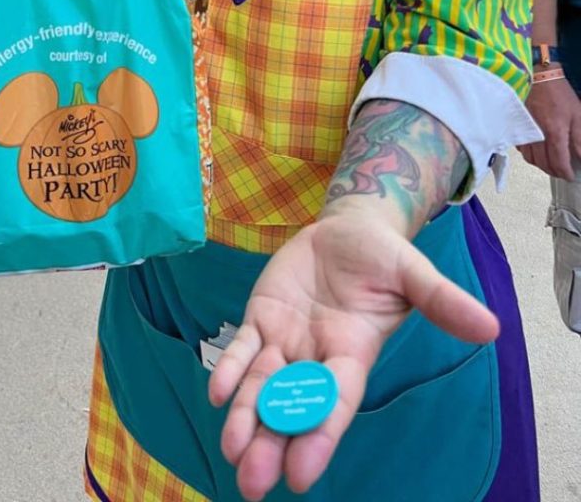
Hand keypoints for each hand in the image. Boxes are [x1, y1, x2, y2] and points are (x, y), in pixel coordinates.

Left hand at [208, 209, 498, 500]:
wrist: (348, 231)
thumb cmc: (384, 257)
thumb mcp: (414, 273)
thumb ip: (442, 300)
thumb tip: (490, 327)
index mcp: (353, 352)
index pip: (335, 399)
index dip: (319, 434)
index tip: (302, 474)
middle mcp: (316, 356)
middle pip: (292, 406)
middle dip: (273, 443)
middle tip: (253, 484)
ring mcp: (286, 339)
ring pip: (262, 386)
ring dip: (246, 418)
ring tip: (231, 452)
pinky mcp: (262, 318)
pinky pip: (242, 349)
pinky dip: (231, 370)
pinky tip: (217, 393)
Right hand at [519, 74, 580, 179]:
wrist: (536, 77)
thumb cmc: (557, 93)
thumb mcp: (577, 114)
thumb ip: (579, 138)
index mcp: (554, 132)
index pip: (559, 163)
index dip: (565, 173)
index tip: (570, 176)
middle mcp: (537, 136)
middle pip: (544, 164)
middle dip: (554, 172)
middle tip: (562, 171)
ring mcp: (524, 133)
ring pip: (531, 159)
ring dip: (541, 165)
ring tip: (550, 163)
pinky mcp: (515, 128)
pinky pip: (522, 149)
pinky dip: (530, 154)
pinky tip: (538, 151)